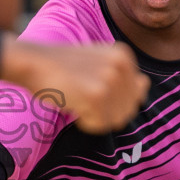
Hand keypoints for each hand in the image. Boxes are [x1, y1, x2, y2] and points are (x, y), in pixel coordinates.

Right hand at [0, 38, 147, 133]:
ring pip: (115, 120)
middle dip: (106, 111)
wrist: (33, 63)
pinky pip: (98, 125)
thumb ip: (123, 74)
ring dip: (96, 117)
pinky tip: (73, 104)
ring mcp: (110, 80)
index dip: (114, 101)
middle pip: (127, 110)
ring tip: (79, 100)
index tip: (93, 90)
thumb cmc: (62, 67)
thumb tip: (145, 85)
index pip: (135, 95)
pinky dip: (85, 122)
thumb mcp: (99, 62)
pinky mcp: (96, 96)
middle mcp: (121, 66)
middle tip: (84, 98)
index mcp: (124, 55)